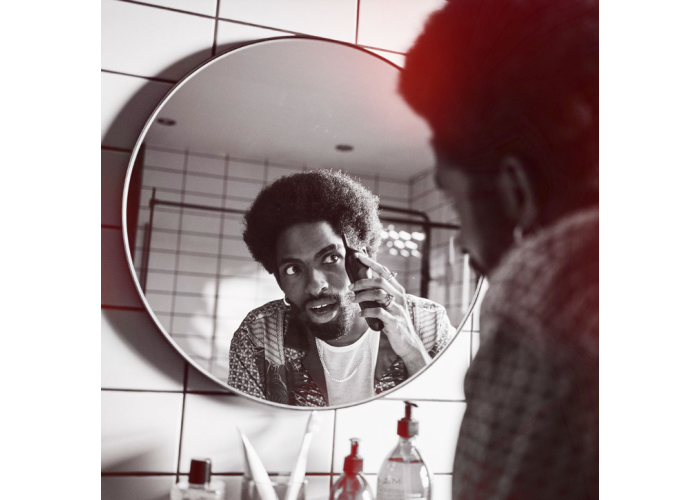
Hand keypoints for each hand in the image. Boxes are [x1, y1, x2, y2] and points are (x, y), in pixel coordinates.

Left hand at [349, 252, 430, 375]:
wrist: (408, 342)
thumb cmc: (396, 322)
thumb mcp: (392, 306)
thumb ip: (382, 295)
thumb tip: (362, 285)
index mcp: (398, 291)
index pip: (385, 272)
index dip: (371, 262)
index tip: (358, 256)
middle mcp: (399, 297)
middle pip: (379, 281)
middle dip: (362, 282)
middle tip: (350, 287)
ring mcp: (397, 309)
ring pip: (378, 294)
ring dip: (362, 295)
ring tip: (353, 300)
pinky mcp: (394, 321)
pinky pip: (378, 312)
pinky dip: (367, 311)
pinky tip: (361, 314)